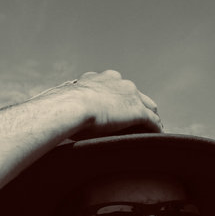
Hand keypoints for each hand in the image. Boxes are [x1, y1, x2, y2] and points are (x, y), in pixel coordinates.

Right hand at [42, 70, 161, 138]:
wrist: (70, 105)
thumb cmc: (62, 106)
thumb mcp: (67, 101)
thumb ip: (70, 104)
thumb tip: (56, 112)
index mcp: (102, 78)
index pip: (118, 87)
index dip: (122, 99)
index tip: (121, 108)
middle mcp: (118, 82)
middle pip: (137, 95)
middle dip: (140, 106)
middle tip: (142, 120)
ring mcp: (130, 94)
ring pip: (149, 106)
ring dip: (152, 118)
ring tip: (153, 130)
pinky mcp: (137, 110)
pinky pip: (152, 121)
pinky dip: (156, 129)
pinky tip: (158, 137)